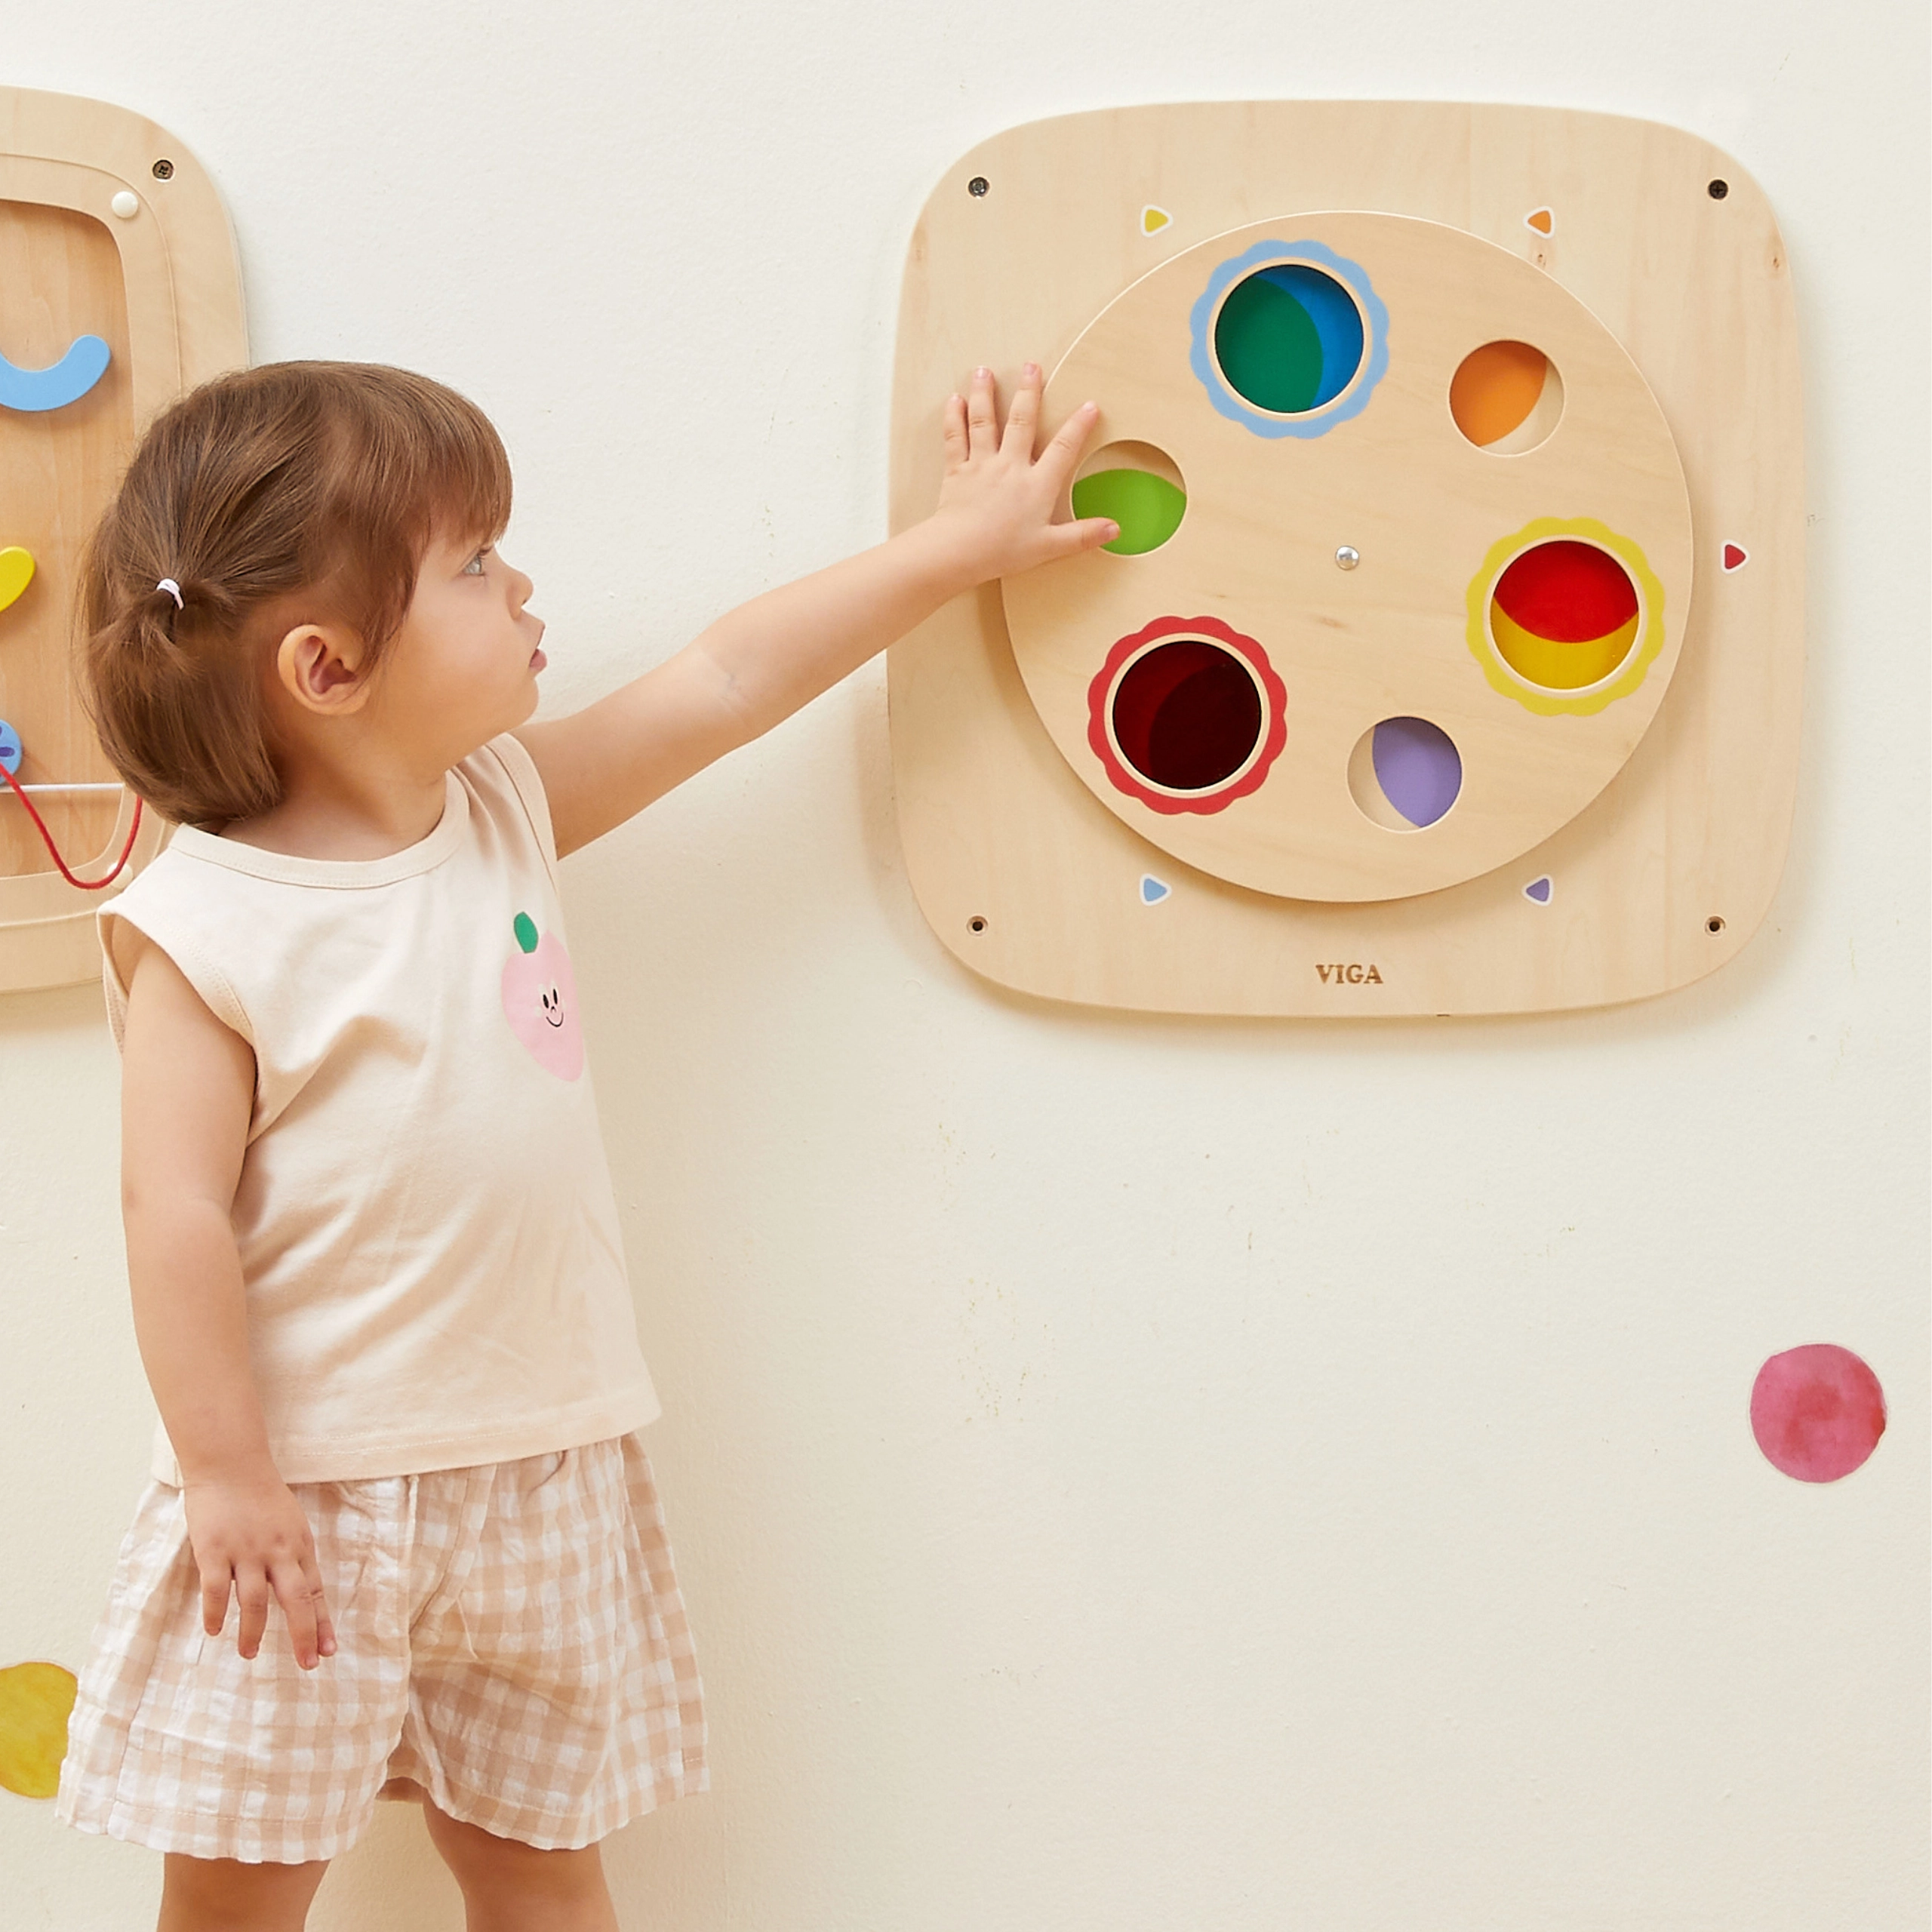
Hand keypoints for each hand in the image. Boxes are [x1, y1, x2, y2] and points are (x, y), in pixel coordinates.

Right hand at [182, 1473, 336, 1668]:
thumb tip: (300, 1592)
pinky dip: (217, 1614)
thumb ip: (292, 1558)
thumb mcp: (289, 1525)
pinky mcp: (214, 1550)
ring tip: (250, 1653)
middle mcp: (278, 1550)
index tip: (327, 1651)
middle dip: (302, 1635)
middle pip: (295, 1600)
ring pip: (256, 1602)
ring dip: (254, 1633)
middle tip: (305, 1665)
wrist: (231, 1464)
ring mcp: (246, 1551)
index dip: (321, 1622)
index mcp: (299, 1545)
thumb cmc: (261, 1496)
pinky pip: (217, 1590)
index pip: (314, 1590)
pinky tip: (215, 1631)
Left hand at [931, 363, 1116, 581]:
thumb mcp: (1049, 547)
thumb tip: (1114, 529)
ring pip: (984, 421)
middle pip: (1021, 421)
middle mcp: (1010, 466)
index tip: (1089, 405)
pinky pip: (955, 438)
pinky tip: (954, 401)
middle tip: (1032, 366)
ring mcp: (982, 465)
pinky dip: (954, 418)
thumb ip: (1082, 535)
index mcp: (1036, 484)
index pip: (1063, 448)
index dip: (1078, 426)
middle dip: (1029, 392)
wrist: (959, 551)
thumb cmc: (1003, 550)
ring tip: (984, 371)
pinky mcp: (958, 471)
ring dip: (984, 394)